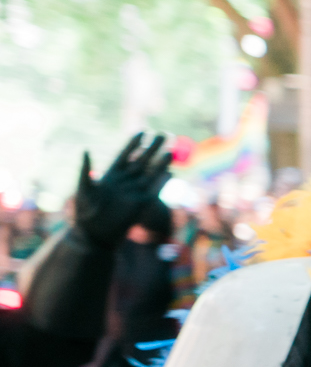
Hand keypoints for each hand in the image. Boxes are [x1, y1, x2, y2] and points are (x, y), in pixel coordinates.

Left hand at [75, 133, 171, 248]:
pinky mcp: (141, 204)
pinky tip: (170, 172)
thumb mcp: (83, 188)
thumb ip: (85, 170)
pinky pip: (154, 190)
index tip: (143, 131)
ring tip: (171, 150)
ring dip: (160, 162)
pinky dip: (162, 181)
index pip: (125, 155)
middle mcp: (125, 182)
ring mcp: (134, 192)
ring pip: (150, 173)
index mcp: (111, 175)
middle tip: (163, 134)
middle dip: (152, 148)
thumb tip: (85, 150)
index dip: (133, 144)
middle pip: (141, 161)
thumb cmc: (85, 212)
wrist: (94, 235)